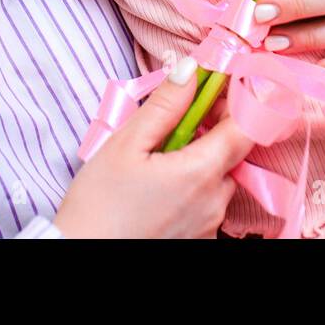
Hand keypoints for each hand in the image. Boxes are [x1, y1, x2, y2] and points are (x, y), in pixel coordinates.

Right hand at [53, 58, 254, 237]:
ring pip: (218, 179)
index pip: (245, 126)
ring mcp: (209, 226)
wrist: (79, 254)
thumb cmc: (99, 204)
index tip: (212, 87)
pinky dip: (192, 190)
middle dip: (210, 130)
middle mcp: (214, 203)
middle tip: (174, 120)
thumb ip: (165, 105)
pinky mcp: (199, 241)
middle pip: (231, 152)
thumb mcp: (126, 144)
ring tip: (159, 158)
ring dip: (199, 161)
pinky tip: (159, 189)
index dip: (234, 101)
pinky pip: (207, 205)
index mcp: (201, 172)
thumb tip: (192, 70)